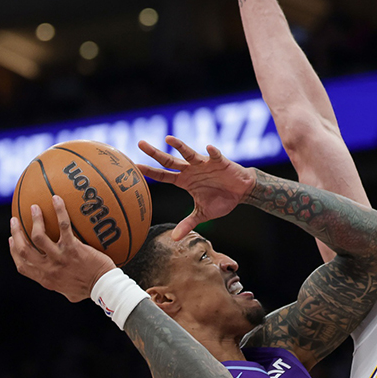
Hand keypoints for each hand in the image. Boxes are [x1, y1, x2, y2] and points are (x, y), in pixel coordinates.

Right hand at [8, 196, 114, 302]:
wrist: (103, 287)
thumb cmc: (90, 289)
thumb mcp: (69, 292)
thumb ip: (60, 284)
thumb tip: (58, 278)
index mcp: (46, 279)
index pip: (22, 266)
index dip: (14, 252)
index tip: (12, 240)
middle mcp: (49, 269)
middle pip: (24, 250)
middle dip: (16, 233)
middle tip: (15, 220)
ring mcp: (60, 258)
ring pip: (38, 236)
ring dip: (34, 220)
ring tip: (35, 207)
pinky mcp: (73, 248)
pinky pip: (63, 226)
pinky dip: (59, 210)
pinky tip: (57, 198)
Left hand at [137, 136, 256, 238]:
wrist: (242, 192)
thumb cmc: (221, 200)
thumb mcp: (202, 214)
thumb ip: (187, 223)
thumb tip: (174, 238)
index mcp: (184, 181)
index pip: (163, 176)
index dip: (149, 172)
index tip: (134, 167)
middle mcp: (191, 170)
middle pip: (169, 161)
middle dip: (155, 153)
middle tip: (140, 143)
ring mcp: (204, 164)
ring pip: (188, 153)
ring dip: (179, 146)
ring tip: (168, 139)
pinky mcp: (220, 162)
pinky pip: (215, 155)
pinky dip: (212, 152)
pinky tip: (208, 148)